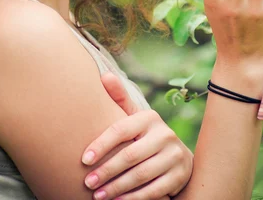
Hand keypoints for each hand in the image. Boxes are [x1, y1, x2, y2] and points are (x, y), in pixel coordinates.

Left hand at [82, 72, 192, 199]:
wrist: (178, 156)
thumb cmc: (145, 134)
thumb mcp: (134, 116)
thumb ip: (119, 98)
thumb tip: (104, 75)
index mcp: (148, 117)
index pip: (121, 130)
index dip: (101, 145)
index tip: (84, 160)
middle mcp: (164, 134)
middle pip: (130, 155)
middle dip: (106, 171)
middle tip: (88, 183)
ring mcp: (174, 156)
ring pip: (141, 175)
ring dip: (117, 188)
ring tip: (97, 196)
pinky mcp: (179, 175)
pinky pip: (154, 191)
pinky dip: (134, 198)